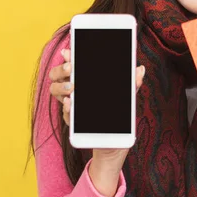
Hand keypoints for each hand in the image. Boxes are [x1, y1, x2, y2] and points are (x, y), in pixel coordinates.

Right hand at [48, 48, 145, 195]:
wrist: (115, 145)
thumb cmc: (119, 117)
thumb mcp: (127, 100)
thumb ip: (132, 84)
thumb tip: (140, 68)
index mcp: (86, 81)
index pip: (72, 65)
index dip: (68, 56)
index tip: (69, 51)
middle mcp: (75, 91)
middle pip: (57, 75)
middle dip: (61, 69)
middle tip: (71, 68)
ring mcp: (72, 107)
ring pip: (55, 91)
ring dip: (61, 87)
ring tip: (72, 87)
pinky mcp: (74, 123)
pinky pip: (66, 114)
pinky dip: (67, 108)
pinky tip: (70, 104)